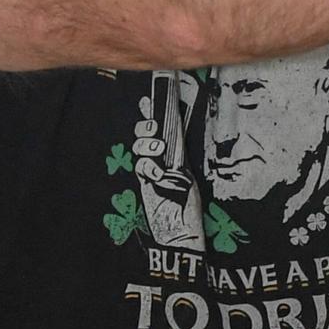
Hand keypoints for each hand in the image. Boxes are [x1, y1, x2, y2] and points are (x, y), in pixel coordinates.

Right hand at [133, 80, 205, 249]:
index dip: (153, 113)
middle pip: (144, 133)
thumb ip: (180, 155)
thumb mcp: (188, 172)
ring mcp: (150, 168)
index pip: (162, 127)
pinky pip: (141, 166)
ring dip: (145, 143)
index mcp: (173, 150)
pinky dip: (148, 166)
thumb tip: (177, 135)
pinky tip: (156, 173)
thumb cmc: (189, 201)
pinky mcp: (144, 181)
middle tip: (152, 127)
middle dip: (145, 126)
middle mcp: (160, 157)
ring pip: (139, 146)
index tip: (148, 100)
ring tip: (157, 147)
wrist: (180, 228)